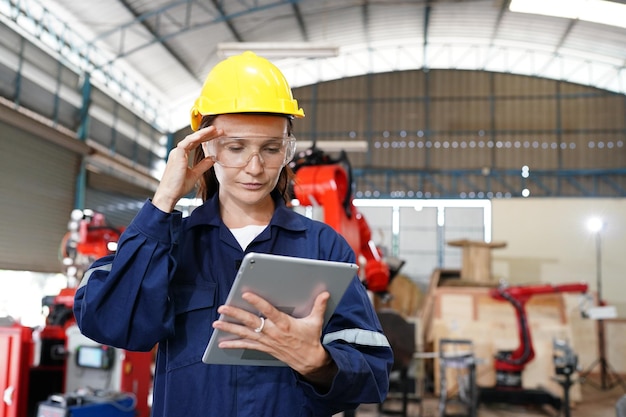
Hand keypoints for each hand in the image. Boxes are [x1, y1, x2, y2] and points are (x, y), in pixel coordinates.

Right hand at [152, 126, 223, 211]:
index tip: (217, 135)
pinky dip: (194, 139)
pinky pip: (185, 144)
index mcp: (182, 156)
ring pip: (191, 139)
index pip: (196, 143)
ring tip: (214, 130)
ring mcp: (176, 153)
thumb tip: (212, 159)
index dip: (207, 138)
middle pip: (194, 139)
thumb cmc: (178, 186)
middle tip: (219, 130)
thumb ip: (203, 165)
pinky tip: (202, 135)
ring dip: (203, 133)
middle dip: (207, 134)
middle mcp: (178, 152)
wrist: (169, 195)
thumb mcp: (195, 174)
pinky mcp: (176, 156)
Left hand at [213, 291, 337, 385]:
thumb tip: (325, 293)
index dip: (257, 303)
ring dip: (230, 328)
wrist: (309, 361)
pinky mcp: (265, 348)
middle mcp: (273, 332)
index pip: (269, 311)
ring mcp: (267, 341)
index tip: (246, 295)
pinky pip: (247, 346)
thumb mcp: (315, 322)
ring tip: (217, 323)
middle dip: (236, 314)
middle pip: (252, 322)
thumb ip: (318, 306)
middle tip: (223, 308)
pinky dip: (234, 344)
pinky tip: (223, 343)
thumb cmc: (310, 339)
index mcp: (285, 324)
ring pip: (246, 333)